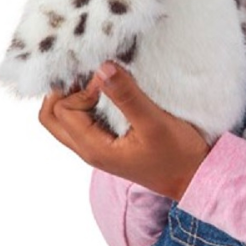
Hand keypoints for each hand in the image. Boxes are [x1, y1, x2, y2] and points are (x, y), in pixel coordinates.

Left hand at [38, 62, 209, 200]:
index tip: (111, 83)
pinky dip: (87, 103)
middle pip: (52, 117)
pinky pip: (82, 120)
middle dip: (64, 92)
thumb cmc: (177, 155)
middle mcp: (88, 149)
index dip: (82, 90)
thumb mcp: (154, 123)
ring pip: (65, 119)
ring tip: (100, 81)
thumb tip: (102, 68)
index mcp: (93, 148)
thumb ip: (127, 96)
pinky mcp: (107, 142)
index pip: (64, 110)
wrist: (194, 177)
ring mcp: (96, 146)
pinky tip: (108, 91)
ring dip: (75, 97)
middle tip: (91, 76)